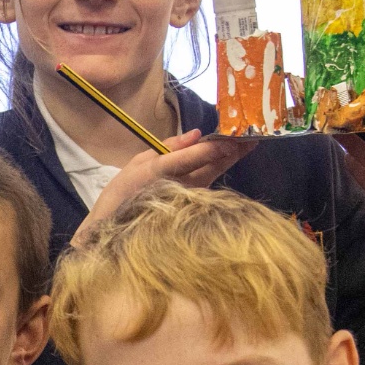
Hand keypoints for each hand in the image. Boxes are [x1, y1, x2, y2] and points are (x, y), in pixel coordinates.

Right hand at [73, 131, 256, 245]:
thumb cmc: (122, 193)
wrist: (110, 229)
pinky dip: (217, 172)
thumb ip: (168, 147)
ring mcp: (185, 200)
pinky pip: (207, 187)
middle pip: (211, 167)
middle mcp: (178, 186)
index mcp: (161, 171)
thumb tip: (197, 134)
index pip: (195, 159)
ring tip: (246, 144)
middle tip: (253, 137)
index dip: (216, 149)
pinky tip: (227, 160)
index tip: (236, 140)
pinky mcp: (189, 209)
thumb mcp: (139, 162)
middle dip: (232, 152)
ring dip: (229, 161)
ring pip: (212, 176)